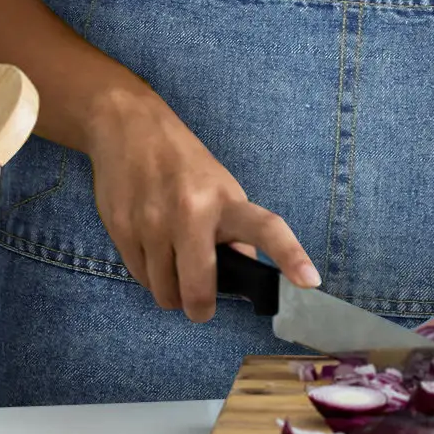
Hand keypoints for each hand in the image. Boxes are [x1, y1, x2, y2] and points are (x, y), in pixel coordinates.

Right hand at [83, 86, 319, 321]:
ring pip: (165, 293)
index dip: (290, 255)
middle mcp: (191, 211)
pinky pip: (139, 279)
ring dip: (171, 290)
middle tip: (200, 303)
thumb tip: (244, 272)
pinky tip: (151, 249)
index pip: (265, 228)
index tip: (310, 281)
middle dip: (200, 307)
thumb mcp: (218, 185)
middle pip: (198, 291)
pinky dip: (149, 275)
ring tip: (172, 263)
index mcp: (225, 199)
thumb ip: (233, 230)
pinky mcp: (122, 229)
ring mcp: (153, 222)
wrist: (128, 125)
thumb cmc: (181, 160)